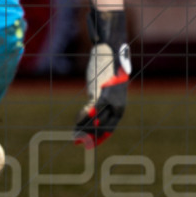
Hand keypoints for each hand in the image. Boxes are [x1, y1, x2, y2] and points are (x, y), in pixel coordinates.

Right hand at [74, 8, 130, 147]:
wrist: (110, 51)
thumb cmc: (108, 69)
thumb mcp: (106, 87)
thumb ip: (102, 99)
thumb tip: (92, 110)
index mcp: (120, 105)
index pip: (110, 127)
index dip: (100, 137)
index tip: (91, 145)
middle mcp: (117, 105)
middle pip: (103, 126)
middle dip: (90, 137)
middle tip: (78, 143)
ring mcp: (109, 99)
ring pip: (96, 120)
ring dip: (84, 129)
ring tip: (75, 137)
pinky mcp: (100, 91)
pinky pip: (92, 109)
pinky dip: (84, 117)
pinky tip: (77, 122)